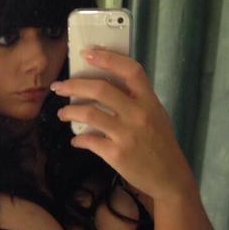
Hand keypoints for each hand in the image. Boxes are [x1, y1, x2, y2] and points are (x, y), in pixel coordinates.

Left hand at [51, 50, 195, 202]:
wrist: (169, 176)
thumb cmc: (160, 143)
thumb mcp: (155, 115)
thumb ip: (135, 100)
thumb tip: (105, 86)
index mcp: (149, 101)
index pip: (130, 70)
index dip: (108, 58)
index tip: (87, 53)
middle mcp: (138, 114)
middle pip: (100, 89)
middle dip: (73, 85)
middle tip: (59, 87)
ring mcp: (126, 135)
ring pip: (89, 114)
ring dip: (69, 111)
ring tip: (63, 112)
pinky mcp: (116, 154)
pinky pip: (89, 140)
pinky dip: (78, 139)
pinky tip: (76, 140)